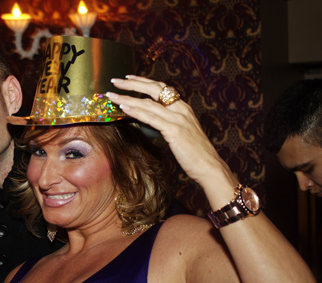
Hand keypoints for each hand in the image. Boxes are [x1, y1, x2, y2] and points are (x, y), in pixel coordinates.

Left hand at [106, 76, 235, 191]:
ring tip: (112, 95)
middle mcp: (181, 109)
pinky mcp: (174, 130)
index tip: (128, 77)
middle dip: (132, 83)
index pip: (161, 88)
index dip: (143, 81)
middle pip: (153, 89)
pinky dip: (136, 111)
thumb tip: (151, 121)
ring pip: (148, 103)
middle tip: (115, 81)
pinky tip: (124, 108)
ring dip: (127, 98)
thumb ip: (168, 123)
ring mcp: (178, 119)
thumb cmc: (194, 153)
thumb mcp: (182, 132)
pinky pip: (151, 118)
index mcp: (183, 107)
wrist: (209, 166)